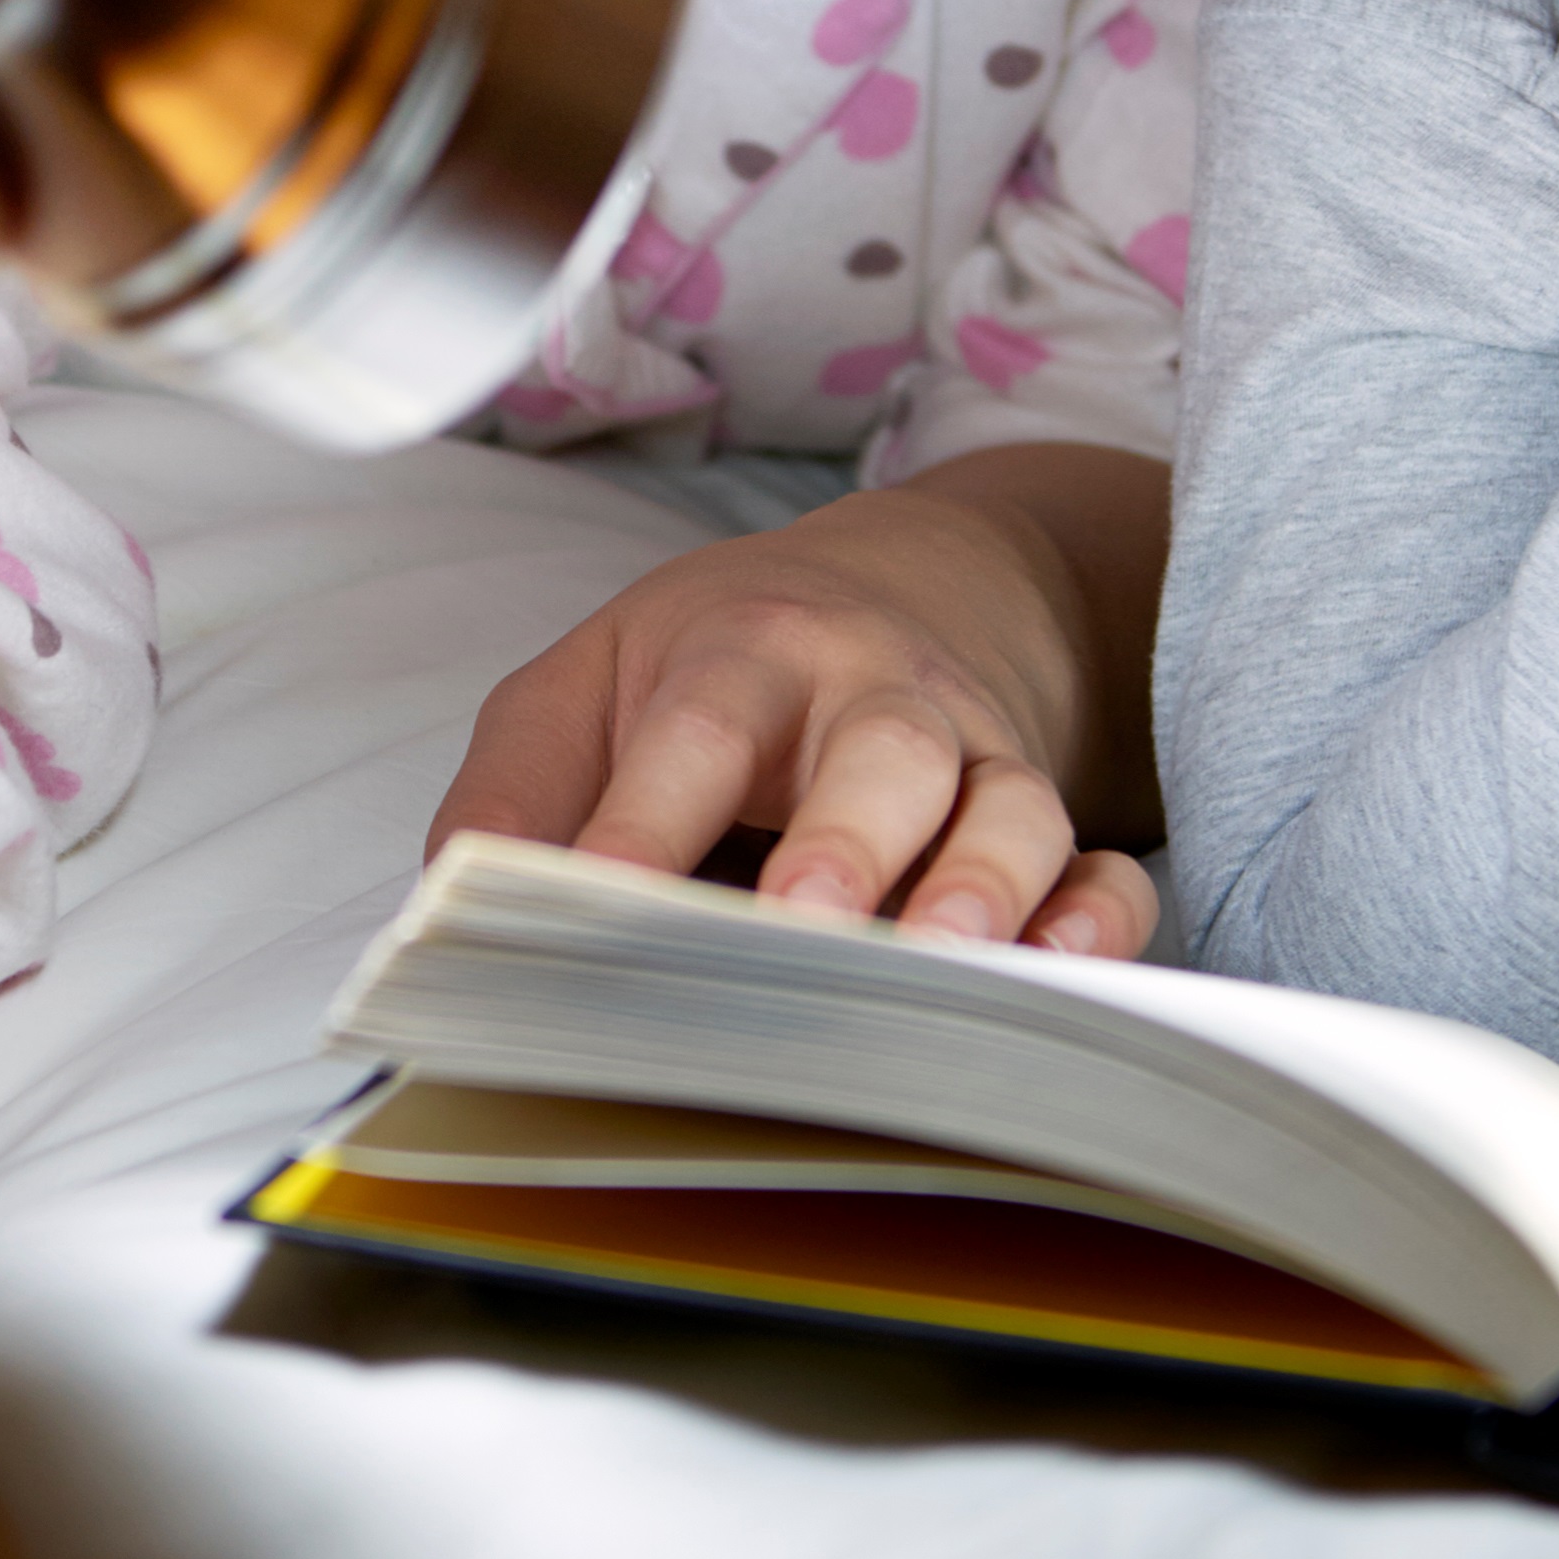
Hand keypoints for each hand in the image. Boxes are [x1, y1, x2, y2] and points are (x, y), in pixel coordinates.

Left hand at [432, 449, 1163, 955]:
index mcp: (744, 657)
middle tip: (807, 922)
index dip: (643, 819)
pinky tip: (1067, 969)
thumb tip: (453, 916)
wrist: (906, 589)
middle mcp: (875, 700)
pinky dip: (1101, 917)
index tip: (593, 902)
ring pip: (1010, 807)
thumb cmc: (719, 663)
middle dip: (850, 839)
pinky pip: (1104, 864)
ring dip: (987, 882)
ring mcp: (977, 758)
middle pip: (884, 752)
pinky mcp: (1051, 814)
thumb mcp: (587, 682)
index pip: (695, 732)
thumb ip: (513, 790)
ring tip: (947, 958)